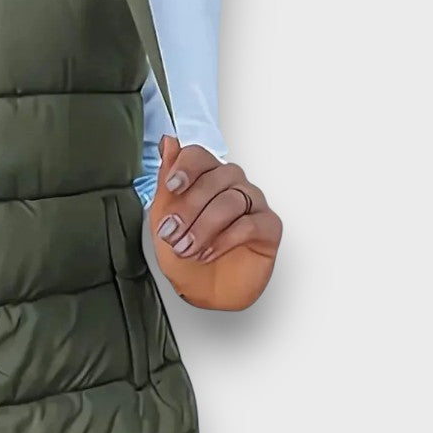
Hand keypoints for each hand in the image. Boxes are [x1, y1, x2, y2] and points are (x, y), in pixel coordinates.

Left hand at [149, 136, 281, 310]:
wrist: (203, 291)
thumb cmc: (185, 254)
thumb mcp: (163, 218)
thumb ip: (165, 181)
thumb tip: (169, 142)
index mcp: (205, 177)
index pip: (200, 156)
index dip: (186, 167)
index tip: (173, 186)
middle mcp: (232, 185)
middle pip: (215, 179)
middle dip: (188, 209)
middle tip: (172, 234)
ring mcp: (253, 204)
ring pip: (231, 201)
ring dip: (203, 228)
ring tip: (187, 249)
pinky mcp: (268, 227)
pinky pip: (249, 224)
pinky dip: (224, 240)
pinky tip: (207, 253)